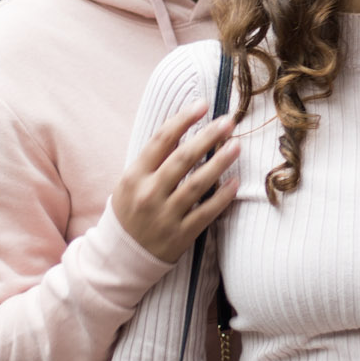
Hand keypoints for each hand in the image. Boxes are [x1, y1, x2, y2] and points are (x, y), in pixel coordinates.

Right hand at [111, 101, 239, 262]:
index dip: (183, 119)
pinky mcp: (181, 235)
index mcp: (134, 176)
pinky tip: (236, 182)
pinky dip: (222, 197)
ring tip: (237, 145)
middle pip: (183, 158)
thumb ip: (153, 159)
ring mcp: (165, 216)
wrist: (122, 256)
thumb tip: (182, 127)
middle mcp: (149, 194)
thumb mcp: (131, 182)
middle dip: (208, 136)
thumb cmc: (131, 211)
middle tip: (228, 121)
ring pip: (197, 183)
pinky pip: (206, 212)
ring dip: (219, 162)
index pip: (161, 140)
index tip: (202, 104)